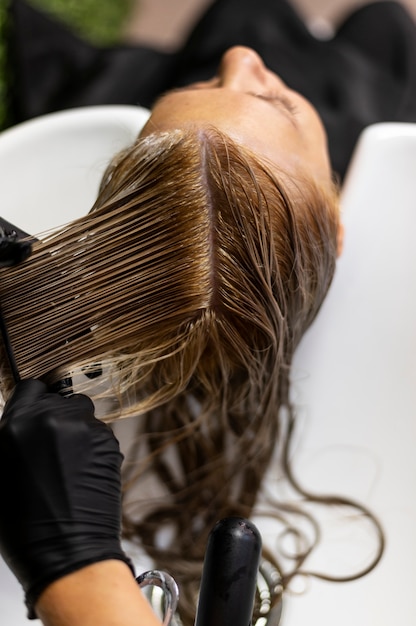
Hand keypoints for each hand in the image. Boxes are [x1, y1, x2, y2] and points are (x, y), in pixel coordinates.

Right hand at [0, 379, 132, 617]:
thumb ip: (10, 440)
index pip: (29, 388)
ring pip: (82, 414)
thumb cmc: (27, 527)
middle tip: (52, 447)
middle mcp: (52, 419)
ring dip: (76, 429)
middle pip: (58, 399)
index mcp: (17, 425)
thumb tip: (19, 427)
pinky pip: (99, 433)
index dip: (32, 402)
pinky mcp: (109, 442)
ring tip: (69, 462)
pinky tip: (84, 471)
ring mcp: (85, 429)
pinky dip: (93, 446)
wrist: (69, 554)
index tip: (35, 414)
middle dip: (55, 417)